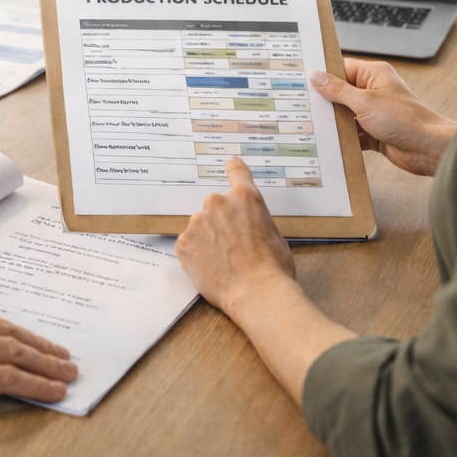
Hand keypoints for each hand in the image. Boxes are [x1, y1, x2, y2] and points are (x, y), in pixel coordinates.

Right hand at [0, 301, 78, 427]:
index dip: (11, 333)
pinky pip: (9, 377)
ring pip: (14, 350)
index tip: (27, 341)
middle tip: (61, 354)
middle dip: (38, 344)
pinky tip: (52, 391)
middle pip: (6, 331)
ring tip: (66, 373)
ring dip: (45, 363)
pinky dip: (36, 383)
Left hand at [175, 159, 358, 404]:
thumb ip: (254, 219)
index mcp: (245, 196)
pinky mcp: (183, 243)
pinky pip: (188, 246)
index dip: (233, 169)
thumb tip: (247, 225)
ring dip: (207, 239)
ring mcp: (197, 222)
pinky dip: (196, 255)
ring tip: (224, 262)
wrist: (258, 292)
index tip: (229, 164)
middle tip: (233, 247)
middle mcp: (217, 202)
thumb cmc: (273, 267)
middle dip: (220, 223)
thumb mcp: (273, 233)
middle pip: (215, 207)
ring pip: (200, 228)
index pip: (236, 171)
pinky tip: (211, 269)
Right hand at [308, 58, 456, 176]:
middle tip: (304, 103)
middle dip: (326, 100)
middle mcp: (374, 91)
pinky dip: (343, 137)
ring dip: (334, 121)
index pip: (342, 68)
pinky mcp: (375, 132)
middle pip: (341, 92)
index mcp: (374, 75)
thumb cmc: (405, 119)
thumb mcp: (364, 101)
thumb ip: (338, 90)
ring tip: (314, 123)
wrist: (427, 148)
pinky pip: (352, 132)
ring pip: (345, 114)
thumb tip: (317, 77)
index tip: (304, 78)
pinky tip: (331, 140)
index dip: (323, 74)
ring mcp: (374, 113)